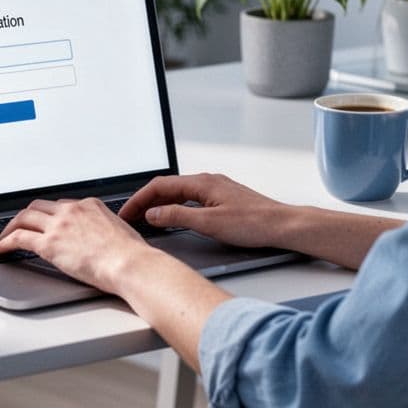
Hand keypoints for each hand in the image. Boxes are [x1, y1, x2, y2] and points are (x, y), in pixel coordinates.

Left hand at [0, 197, 157, 292]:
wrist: (130, 263)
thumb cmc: (131, 254)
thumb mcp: (120, 230)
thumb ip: (105, 229)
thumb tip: (104, 239)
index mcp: (90, 205)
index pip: (61, 206)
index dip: (49, 215)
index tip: (44, 222)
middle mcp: (71, 210)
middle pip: (38, 207)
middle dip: (26, 216)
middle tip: (19, 226)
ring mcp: (58, 225)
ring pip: (24, 218)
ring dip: (11, 227)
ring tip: (4, 238)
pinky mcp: (48, 243)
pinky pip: (19, 238)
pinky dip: (5, 241)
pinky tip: (1, 249)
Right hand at [119, 173, 299, 248]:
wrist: (282, 225)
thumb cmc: (253, 223)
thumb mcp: (208, 223)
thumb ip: (177, 216)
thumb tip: (153, 213)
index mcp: (201, 183)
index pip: (160, 186)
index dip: (139, 199)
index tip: (126, 212)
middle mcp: (207, 181)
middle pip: (167, 187)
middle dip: (145, 201)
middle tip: (130, 216)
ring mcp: (215, 189)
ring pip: (178, 193)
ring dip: (159, 203)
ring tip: (145, 218)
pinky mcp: (222, 199)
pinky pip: (189, 198)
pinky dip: (174, 206)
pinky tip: (172, 218)